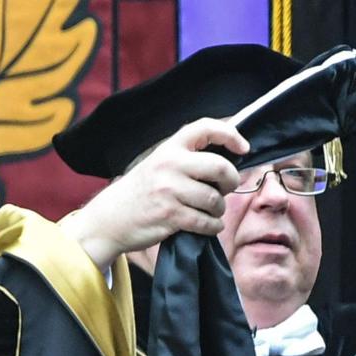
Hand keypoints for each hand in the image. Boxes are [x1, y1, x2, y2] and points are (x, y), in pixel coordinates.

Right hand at [59, 118, 249, 269]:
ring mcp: (170, 190)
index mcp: (170, 147)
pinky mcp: (170, 215)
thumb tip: (232, 160)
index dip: (230, 135)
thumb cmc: (144, 191)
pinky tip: (206, 225)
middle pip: (221, 168)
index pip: (205, 128)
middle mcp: (170, 164)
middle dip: (231, 182)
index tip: (243, 148)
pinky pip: (207, 222)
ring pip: (216, 200)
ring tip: (208, 211)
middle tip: (223, 189)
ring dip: (218, 210)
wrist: (112, 217)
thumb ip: (189, 159)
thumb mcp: (161, 163)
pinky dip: (212, 227)